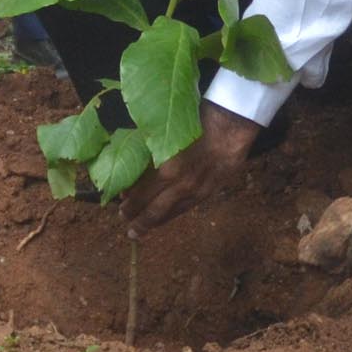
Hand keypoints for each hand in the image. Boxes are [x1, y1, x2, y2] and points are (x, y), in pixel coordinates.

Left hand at [118, 101, 258, 236]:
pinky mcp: (207, 193)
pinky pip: (185, 209)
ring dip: (153, 222)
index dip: (130, 200)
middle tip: (125, 223)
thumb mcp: (168, 133)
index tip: (120, 203)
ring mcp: (195, 192)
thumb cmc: (197, 121)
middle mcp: (180, 186)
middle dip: (138, 219)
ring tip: (139, 230)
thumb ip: (152, 152)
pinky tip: (165, 218)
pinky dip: (171, 216)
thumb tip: (136, 164)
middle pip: (154, 209)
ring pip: (170, 214)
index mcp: (167, 169)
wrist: (231, 126)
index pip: (142, 193)